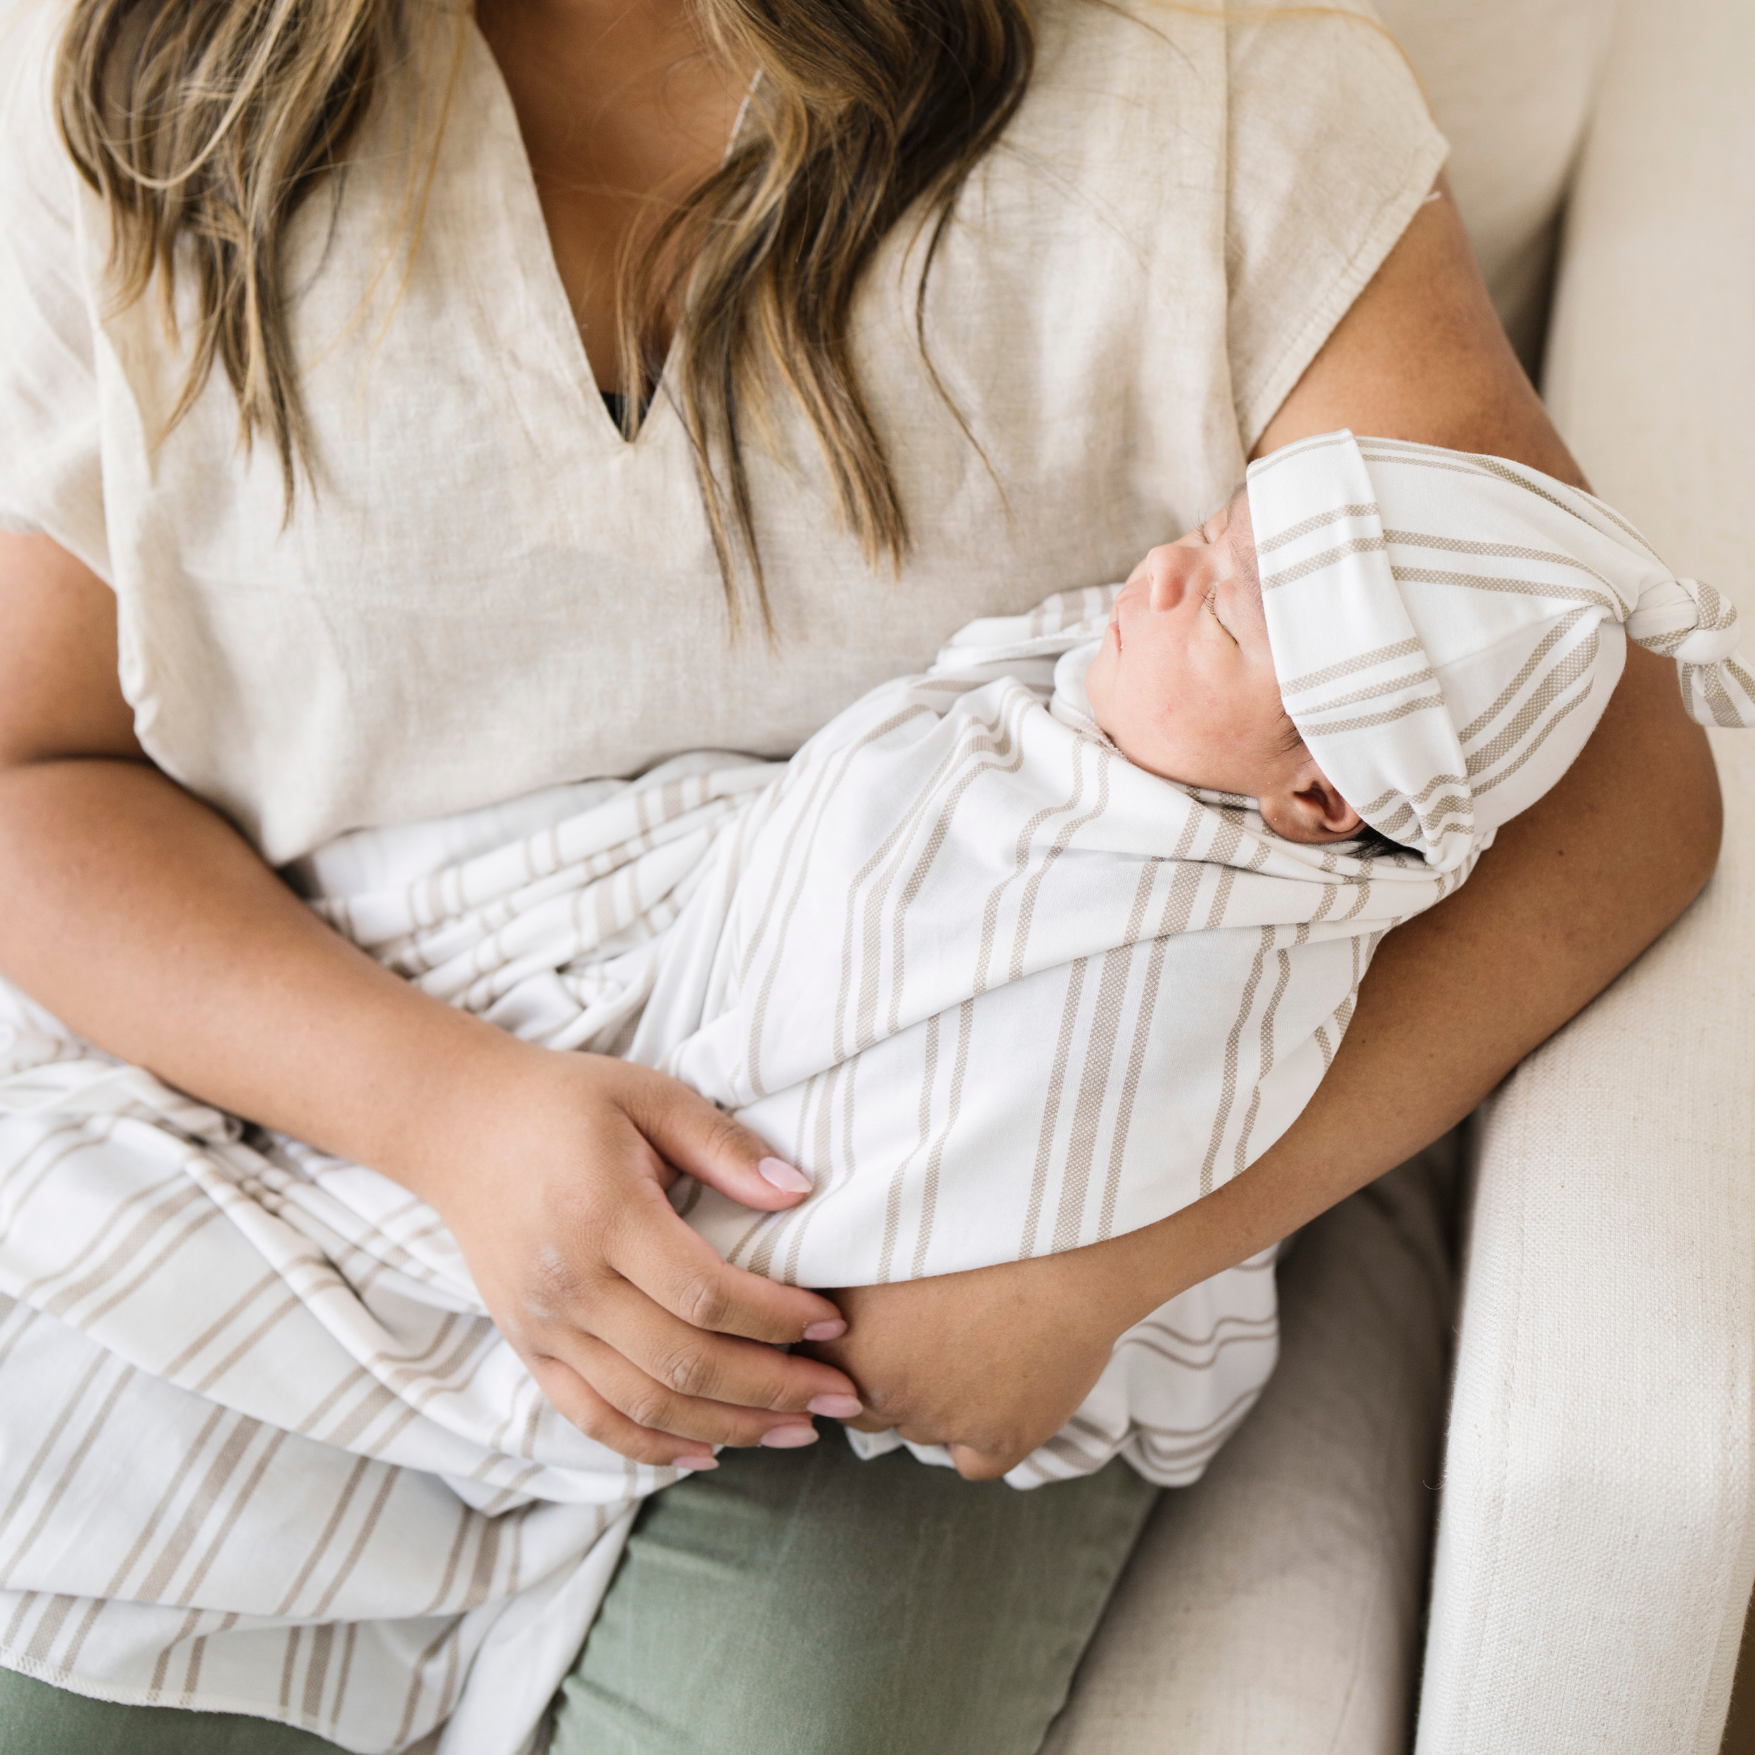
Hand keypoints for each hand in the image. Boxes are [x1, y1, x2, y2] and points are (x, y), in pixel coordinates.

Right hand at [409, 1042, 863, 1468]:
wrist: (459, 1125)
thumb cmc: (567, 1103)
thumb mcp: (650, 1096)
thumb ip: (724, 1146)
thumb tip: (800, 1194)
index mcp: (605, 1217)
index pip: (706, 1293)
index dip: (777, 1317)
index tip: (834, 1322)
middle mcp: (569, 1285)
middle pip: (683, 1362)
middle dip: (774, 1388)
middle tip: (843, 1395)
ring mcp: (542, 1326)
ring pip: (643, 1405)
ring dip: (729, 1428)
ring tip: (797, 1430)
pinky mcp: (527, 1347)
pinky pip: (591, 1418)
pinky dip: (651, 1446)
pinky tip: (710, 1452)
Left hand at [802, 1246, 1142, 1480]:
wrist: (1070, 1244)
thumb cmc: (981, 1222)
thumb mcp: (889, 1233)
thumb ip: (841, 1272)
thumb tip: (817, 1286)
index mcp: (847, 1335)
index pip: (815, 1365)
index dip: (846, 1344)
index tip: (874, 1324)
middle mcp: (883, 1387)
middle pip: (865, 1405)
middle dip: (887, 1378)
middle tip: (928, 1335)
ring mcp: (940, 1420)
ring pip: (921, 1429)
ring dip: (936, 1403)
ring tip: (975, 1346)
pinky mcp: (996, 1444)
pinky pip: (971, 1459)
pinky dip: (982, 1436)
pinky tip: (1003, 1386)